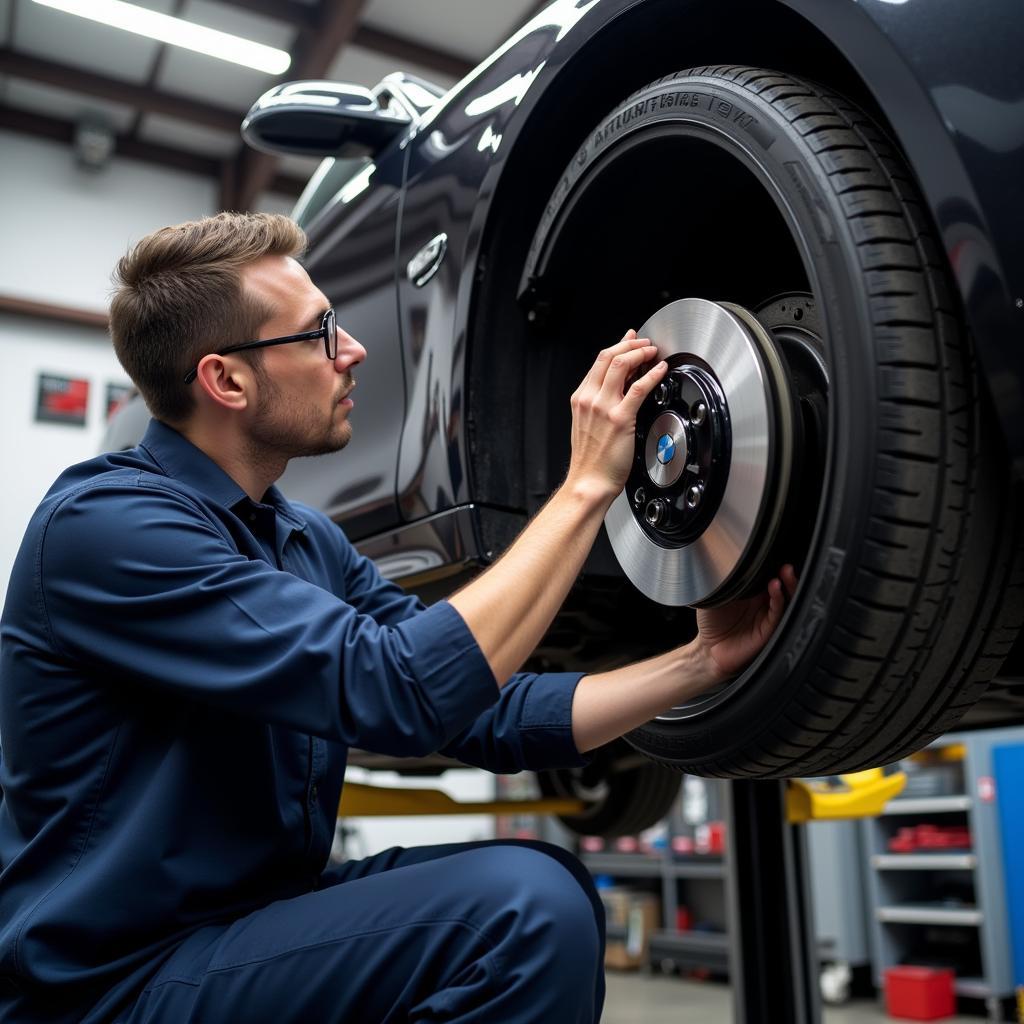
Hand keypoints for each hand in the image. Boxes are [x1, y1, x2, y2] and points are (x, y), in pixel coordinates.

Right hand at [566, 330, 666, 501]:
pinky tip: (660, 369)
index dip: (618, 347)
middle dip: (630, 344)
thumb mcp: (588, 425)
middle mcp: (589, 399)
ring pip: (621, 365)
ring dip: (640, 353)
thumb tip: (619, 389)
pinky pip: (639, 388)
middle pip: (608, 357)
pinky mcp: (620, 419)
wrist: (589, 482)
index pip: (599, 362)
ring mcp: (603, 408)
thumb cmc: (591, 461)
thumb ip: (599, 405)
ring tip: (653, 351)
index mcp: (581, 399)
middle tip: (645, 342)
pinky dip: (652, 374)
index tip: (630, 340)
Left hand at [694, 565, 797, 681]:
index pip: (769, 574)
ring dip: (788, 583)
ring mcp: (768, 616)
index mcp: (753, 592)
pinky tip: (775, 587)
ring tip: (785, 571)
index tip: (775, 553)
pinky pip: (778, 612)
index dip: (774, 565)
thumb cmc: (711, 622)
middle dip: (787, 572)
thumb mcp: (716, 594)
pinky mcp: (769, 629)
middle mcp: (763, 603)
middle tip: (784, 562)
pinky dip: (779, 599)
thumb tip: (731, 559)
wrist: (708, 650)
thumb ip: (727, 579)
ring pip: (787, 598)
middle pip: (784, 584)